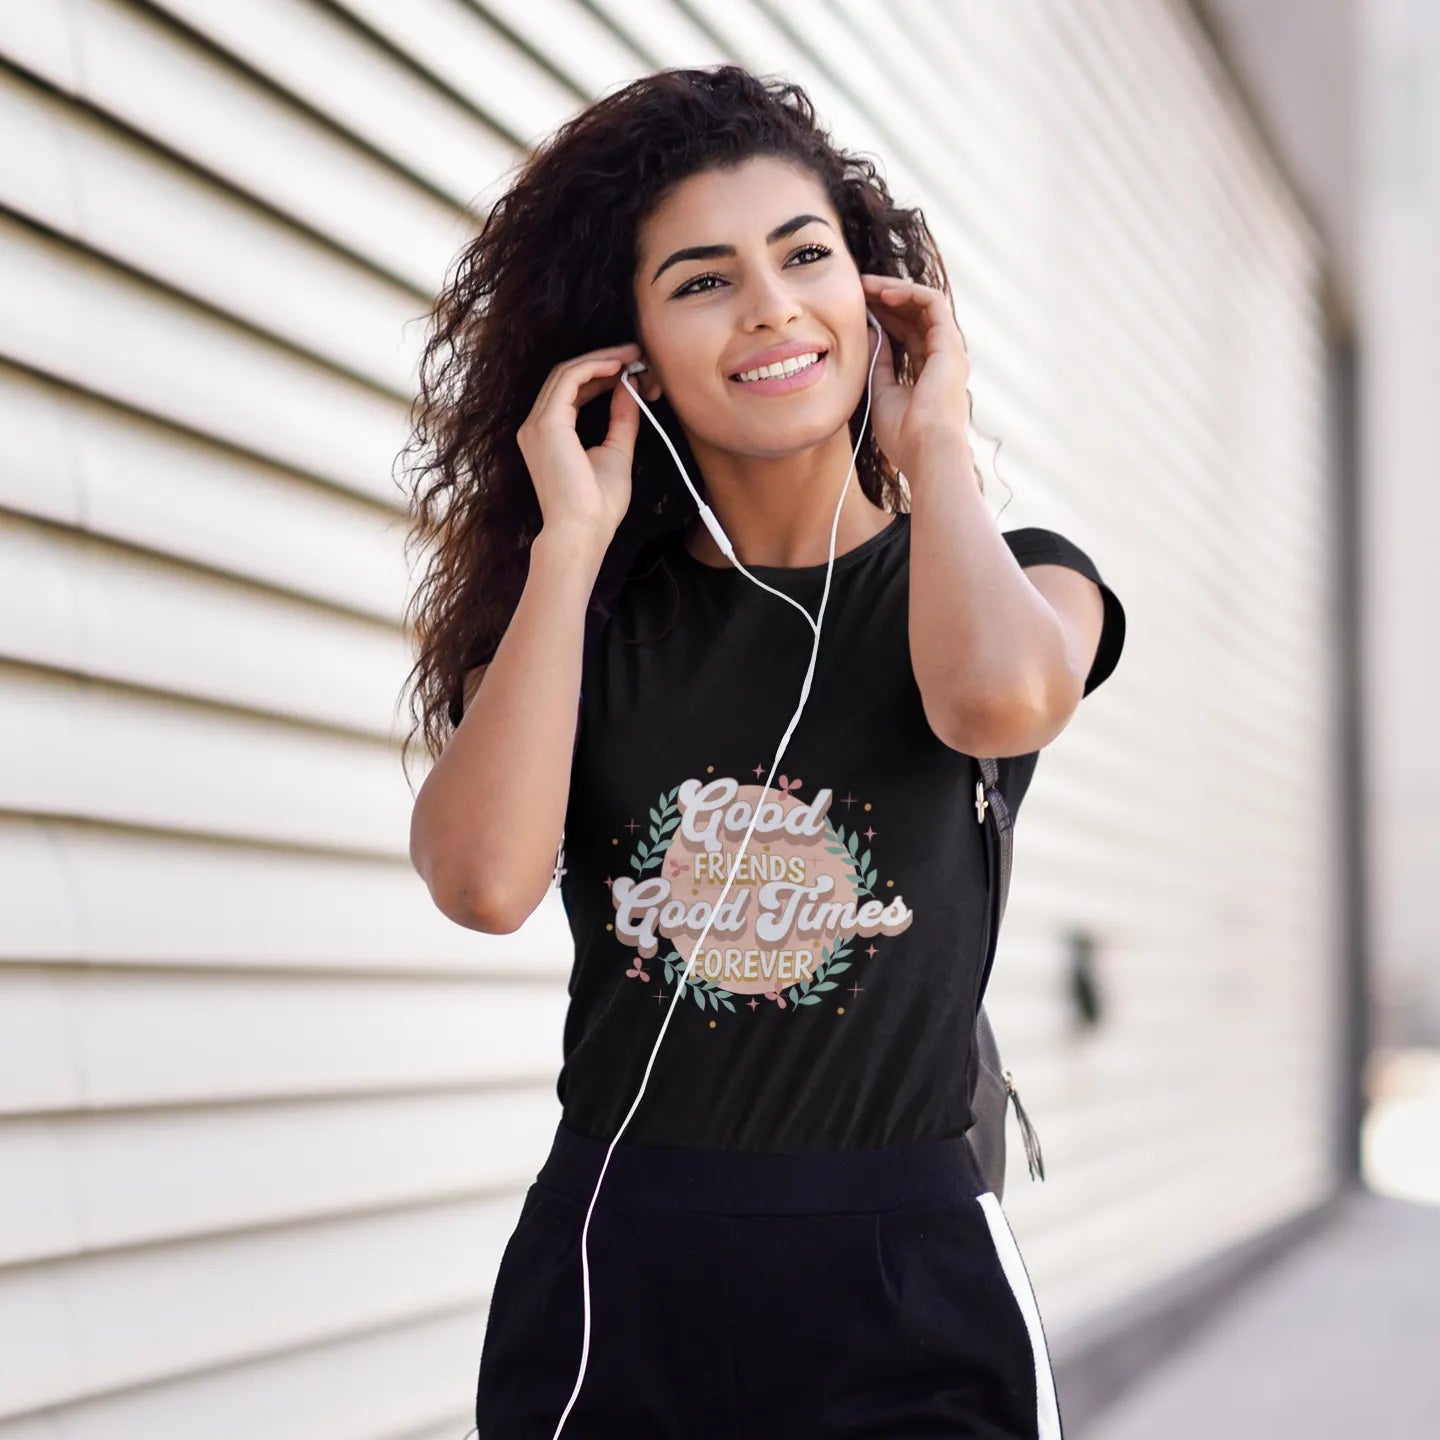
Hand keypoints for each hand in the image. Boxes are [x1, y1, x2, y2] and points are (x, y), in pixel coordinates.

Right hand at [516, 340, 644, 545]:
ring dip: (601, 359)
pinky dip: (594, 367)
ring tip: (632, 355)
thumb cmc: (597, 506)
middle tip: (636, 352)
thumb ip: (621, 419)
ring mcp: (537, 424)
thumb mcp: (616, 452)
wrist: (583, 532)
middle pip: (567, 376)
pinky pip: (569, 380)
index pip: (571, 390)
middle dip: (603, 360)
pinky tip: (619, 366)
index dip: (600, 373)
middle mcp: (535, 426)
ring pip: (567, 373)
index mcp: (548, 434)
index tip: (631, 366)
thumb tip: (630, 387)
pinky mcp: (547, 424)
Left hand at [859, 274, 971, 474]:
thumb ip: (879, 363)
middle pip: (914, 316)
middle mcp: (942, 358)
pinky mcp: (950, 342)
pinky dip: (908, 293)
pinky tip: (883, 293)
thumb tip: (870, 334)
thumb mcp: (881, 392)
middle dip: (886, 298)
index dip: (883, 317)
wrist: (925, 449)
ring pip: (923, 304)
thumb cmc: (903, 433)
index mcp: (928, 373)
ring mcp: (949, 349)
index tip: (856, 308)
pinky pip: (932, 303)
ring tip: (866, 285)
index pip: (907, 333)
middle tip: (858, 288)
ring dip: (894, 290)